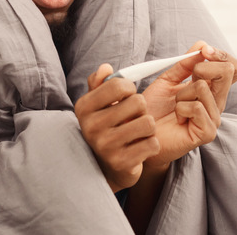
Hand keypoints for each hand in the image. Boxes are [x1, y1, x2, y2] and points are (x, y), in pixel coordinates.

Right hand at [75, 64, 160, 191]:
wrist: (105, 167)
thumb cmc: (105, 127)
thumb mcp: (98, 104)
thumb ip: (100, 83)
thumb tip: (105, 68)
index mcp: (84, 107)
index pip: (118, 84)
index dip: (130, 88)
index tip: (127, 97)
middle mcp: (91, 127)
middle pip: (138, 102)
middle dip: (142, 109)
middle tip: (132, 118)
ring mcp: (105, 146)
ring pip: (148, 123)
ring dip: (148, 127)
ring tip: (137, 132)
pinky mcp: (121, 163)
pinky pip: (153, 144)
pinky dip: (152, 144)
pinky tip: (140, 147)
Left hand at [141, 42, 236, 167]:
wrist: (142, 131)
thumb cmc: (155, 108)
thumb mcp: (169, 79)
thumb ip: (186, 63)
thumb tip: (203, 45)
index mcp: (212, 88)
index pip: (234, 67)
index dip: (222, 55)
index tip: (204, 51)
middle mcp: (218, 102)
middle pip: (228, 71)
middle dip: (202, 67)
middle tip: (188, 79)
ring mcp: (214, 118)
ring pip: (203, 88)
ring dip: (182, 93)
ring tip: (176, 106)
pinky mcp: (208, 132)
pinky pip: (197, 107)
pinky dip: (181, 108)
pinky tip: (178, 118)